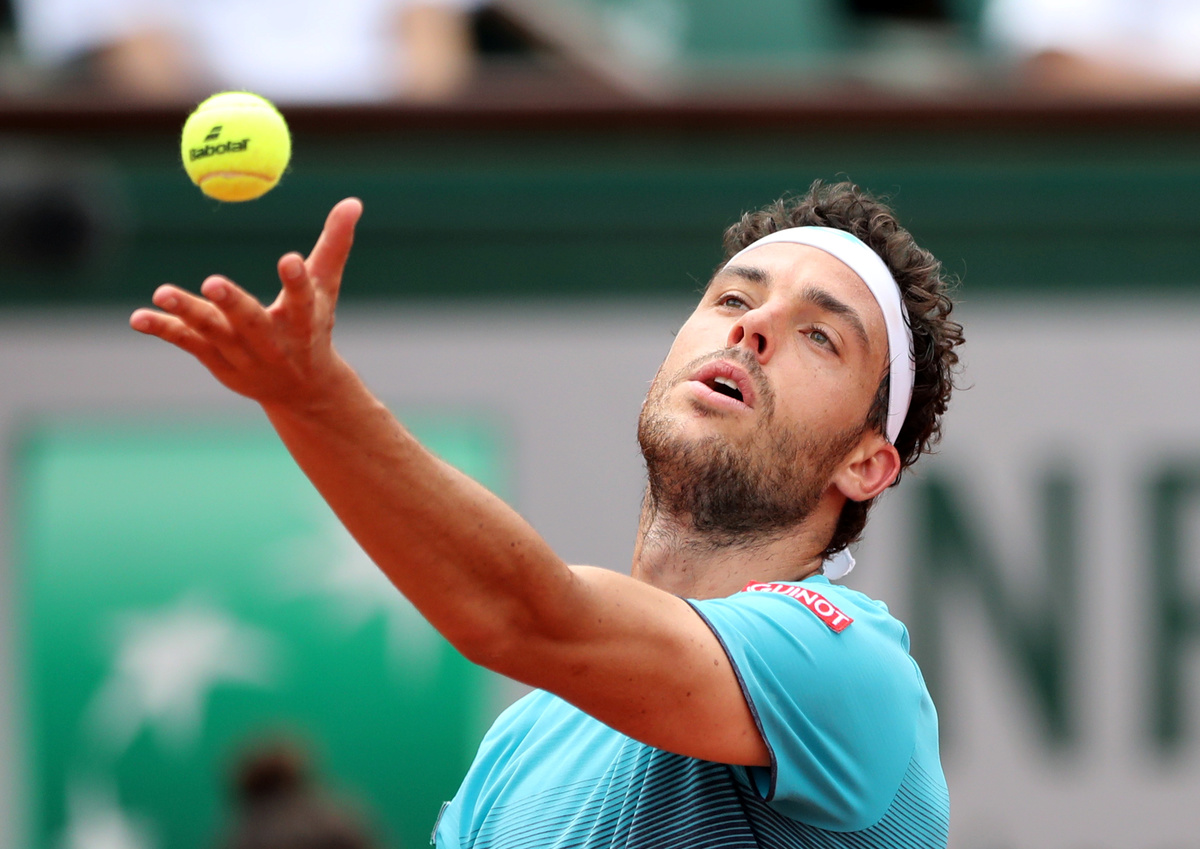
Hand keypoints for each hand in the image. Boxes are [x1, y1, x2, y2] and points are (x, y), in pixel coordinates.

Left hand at [130, 198, 362, 409]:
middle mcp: (274, 343)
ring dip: (189, 313)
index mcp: (304, 323)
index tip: (290, 259)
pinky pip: (188, 343)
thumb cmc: (314, 326)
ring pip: (214, 333)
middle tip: (214, 282)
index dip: (296, 282)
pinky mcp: (217, 361)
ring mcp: (243, 355)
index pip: (303, 301)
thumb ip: (334, 244)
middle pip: (252, 322)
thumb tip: (354, 201)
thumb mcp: (326, 287)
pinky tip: (139, 318)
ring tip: (163, 293)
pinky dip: (164, 329)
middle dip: (233, 304)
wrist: (303, 390)